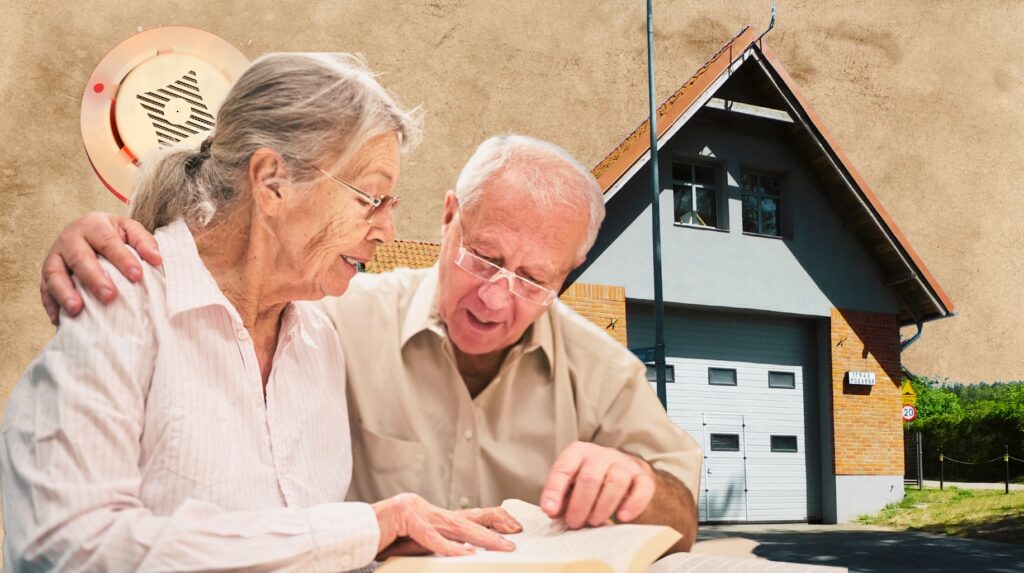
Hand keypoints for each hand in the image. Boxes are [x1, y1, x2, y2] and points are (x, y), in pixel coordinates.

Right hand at [40, 212, 161, 324]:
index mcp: (93, 225)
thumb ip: (143, 242)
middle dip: (94, 278)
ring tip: (77, 309)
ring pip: (54, 274)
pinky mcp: (46, 275)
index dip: (122, 259)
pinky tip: (61, 320)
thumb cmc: (112, 234)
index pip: (108, 242)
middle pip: (79, 258)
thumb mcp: (129, 230)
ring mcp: (55, 257)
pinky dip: (52, 305)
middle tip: (109, 296)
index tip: (137, 276)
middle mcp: (70, 239)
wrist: (85, 231)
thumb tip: (156, 259)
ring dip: (65, 293)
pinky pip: (44, 290)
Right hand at [373, 494, 516, 558]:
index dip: (488, 522)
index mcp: (426, 512)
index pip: (462, 516)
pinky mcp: (404, 517)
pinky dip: (450, 548)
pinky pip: (431, 537)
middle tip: (512, 540)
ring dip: (480, 538)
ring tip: (500, 547)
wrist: (348, 533)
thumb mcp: (410, 545)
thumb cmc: (376, 541)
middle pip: (465, 518)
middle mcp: (423, 506)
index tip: (509, 530)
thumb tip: (463, 553)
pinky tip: (466, 554)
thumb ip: (433, 546)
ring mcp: (414, 508)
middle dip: (492, 530)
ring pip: (455, 525)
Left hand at [540, 442, 656, 528]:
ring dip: (602, 507)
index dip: (554, 490)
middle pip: (590, 477)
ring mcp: (624, 464)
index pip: (564, 468)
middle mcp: (601, 454)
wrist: (626, 477)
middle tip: (574, 523)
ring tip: (594, 522)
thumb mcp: (572, 486)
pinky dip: (633, 505)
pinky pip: (642, 489)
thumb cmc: (592, 483)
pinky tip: (622, 517)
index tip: (549, 510)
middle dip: (579, 505)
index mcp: (578, 453)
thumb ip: (560, 497)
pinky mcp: (643, 477)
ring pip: (615, 482)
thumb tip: (552, 511)